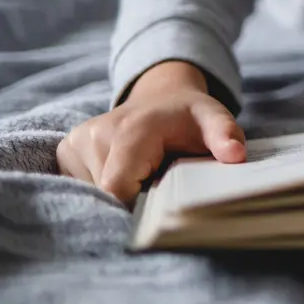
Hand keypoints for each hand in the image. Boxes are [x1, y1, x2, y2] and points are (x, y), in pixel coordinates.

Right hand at [56, 60, 245, 205]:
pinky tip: (126, 174)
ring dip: (118, 195)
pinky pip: (80, 186)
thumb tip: (236, 156)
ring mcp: (78, 140)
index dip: (136, 206)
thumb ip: (225, 135)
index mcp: (132, 129)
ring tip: (142, 176)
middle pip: (105, 195)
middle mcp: (97, 132)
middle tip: (156, 186)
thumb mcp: (213, 118)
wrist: (161, 96)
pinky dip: (103, 189)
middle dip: (131, 201)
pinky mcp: (67, 149)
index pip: (118, 188)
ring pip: (92, 194)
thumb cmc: (189, 116)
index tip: (159, 203)